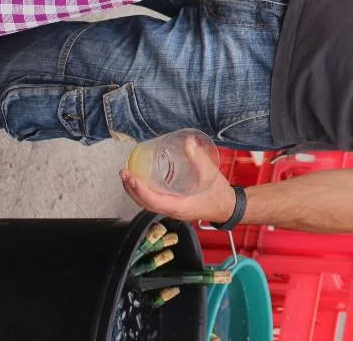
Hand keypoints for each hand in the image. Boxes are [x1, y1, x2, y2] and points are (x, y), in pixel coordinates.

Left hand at [119, 137, 234, 223]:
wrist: (228, 207)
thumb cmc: (219, 194)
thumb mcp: (210, 174)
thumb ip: (199, 158)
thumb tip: (187, 141)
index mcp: (179, 206)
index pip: (153, 201)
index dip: (139, 189)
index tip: (131, 177)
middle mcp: (172, 211)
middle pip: (145, 203)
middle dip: (131, 189)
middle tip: (124, 172)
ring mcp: (172, 210)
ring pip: (148, 204)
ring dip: (135, 192)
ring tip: (128, 177)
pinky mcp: (174, 207)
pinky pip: (154, 202)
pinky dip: (144, 193)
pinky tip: (143, 182)